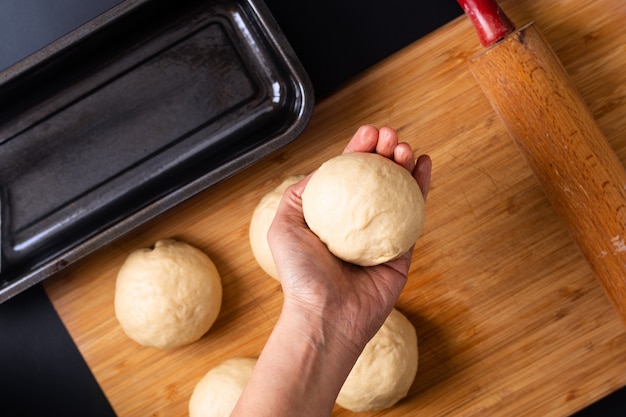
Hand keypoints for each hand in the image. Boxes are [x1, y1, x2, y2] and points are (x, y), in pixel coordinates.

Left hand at [268, 125, 430, 351]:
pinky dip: (422, 186)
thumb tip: (322, 169)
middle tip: (389, 135)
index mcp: (333, 215)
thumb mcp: (284, 225)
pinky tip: (424, 163)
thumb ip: (300, 194)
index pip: (349, 173)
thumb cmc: (301, 274)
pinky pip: (416, 213)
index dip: (359, 149)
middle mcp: (358, 221)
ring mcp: (382, 233)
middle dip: (384, 150)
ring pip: (398, 189)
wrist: (325, 315)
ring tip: (404, 145)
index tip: (368, 131)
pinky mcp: (402, 249)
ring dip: (404, 162)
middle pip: (376, 176)